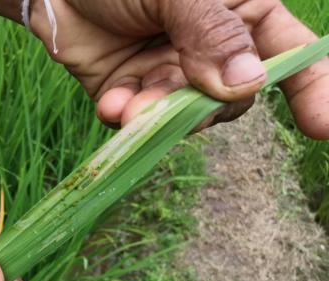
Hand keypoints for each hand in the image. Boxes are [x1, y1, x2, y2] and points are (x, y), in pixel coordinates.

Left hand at [30, 0, 328, 137]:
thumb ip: (210, 31)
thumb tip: (248, 83)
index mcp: (241, 12)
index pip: (290, 55)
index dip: (314, 91)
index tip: (323, 128)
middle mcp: (211, 50)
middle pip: (233, 98)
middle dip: (206, 103)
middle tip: (175, 92)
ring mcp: (172, 75)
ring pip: (187, 116)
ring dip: (161, 115)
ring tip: (130, 105)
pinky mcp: (133, 94)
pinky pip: (142, 120)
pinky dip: (128, 117)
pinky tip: (111, 103)